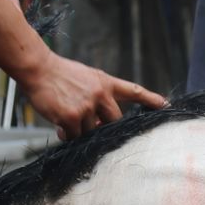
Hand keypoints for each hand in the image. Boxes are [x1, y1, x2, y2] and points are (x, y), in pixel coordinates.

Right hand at [17, 52, 166, 139]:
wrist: (37, 68)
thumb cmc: (59, 74)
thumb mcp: (85, 78)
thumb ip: (97, 97)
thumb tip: (97, 126)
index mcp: (105, 82)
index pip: (133, 90)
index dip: (150, 99)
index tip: (166, 105)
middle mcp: (100, 94)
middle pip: (114, 122)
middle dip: (102, 127)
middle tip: (89, 124)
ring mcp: (87, 106)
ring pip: (91, 131)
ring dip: (79, 130)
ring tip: (65, 118)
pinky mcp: (72, 117)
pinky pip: (75, 136)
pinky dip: (67, 135)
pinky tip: (59, 125)